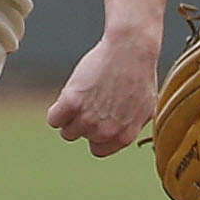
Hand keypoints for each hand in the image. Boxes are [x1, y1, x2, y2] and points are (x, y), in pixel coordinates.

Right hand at [45, 26, 162, 156]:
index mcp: (124, 136)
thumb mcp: (145, 108)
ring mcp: (88, 117)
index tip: (97, 119)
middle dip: (82, 122)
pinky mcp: (71, 101)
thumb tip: (123, 137)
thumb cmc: (140, 74)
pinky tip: (68, 97)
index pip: (98, 150)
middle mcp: (105, 131)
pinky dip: (57, 111)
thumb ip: (132, 127)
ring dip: (69, 117)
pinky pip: (54, 119)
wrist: (130, 49)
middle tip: (91, 101)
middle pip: (80, 137)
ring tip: (81, 97)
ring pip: (66, 131)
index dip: (95, 134)